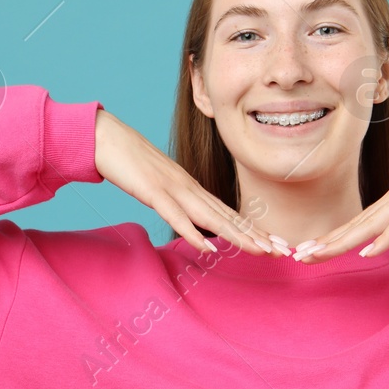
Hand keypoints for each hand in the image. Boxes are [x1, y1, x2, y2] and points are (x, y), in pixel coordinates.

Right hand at [93, 107, 280, 255]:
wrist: (106, 138)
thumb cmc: (129, 162)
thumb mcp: (157, 185)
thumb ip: (175, 201)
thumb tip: (189, 219)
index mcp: (190, 188)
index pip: (227, 213)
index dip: (252, 230)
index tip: (274, 244)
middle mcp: (188, 188)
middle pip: (227, 216)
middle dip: (256, 236)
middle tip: (282, 251)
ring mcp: (172, 189)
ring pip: (211, 217)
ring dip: (237, 236)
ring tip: (260, 250)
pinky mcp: (153, 192)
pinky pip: (176, 216)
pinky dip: (193, 233)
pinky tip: (209, 249)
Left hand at [295, 114, 388, 262]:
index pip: (357, 223)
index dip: (332, 238)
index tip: (309, 251)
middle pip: (353, 225)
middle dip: (324, 243)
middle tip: (296, 257)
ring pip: (368, 226)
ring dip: (340, 243)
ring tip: (315, 255)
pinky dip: (382, 239)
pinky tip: (366, 253)